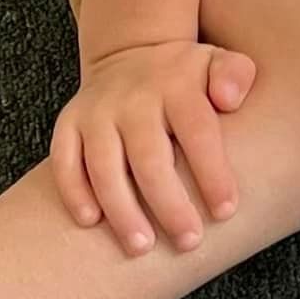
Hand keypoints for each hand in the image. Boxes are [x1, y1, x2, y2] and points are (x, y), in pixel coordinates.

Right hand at [50, 40, 256, 255]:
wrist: (131, 52)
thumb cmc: (188, 76)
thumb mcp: (219, 62)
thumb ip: (234, 75)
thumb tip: (229, 100)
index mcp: (178, 86)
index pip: (197, 132)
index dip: (212, 173)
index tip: (226, 212)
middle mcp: (134, 99)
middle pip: (149, 157)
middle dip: (169, 204)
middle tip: (188, 241)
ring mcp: (97, 112)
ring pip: (104, 165)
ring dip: (122, 209)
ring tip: (141, 246)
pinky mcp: (69, 124)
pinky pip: (65, 161)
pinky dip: (74, 192)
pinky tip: (91, 222)